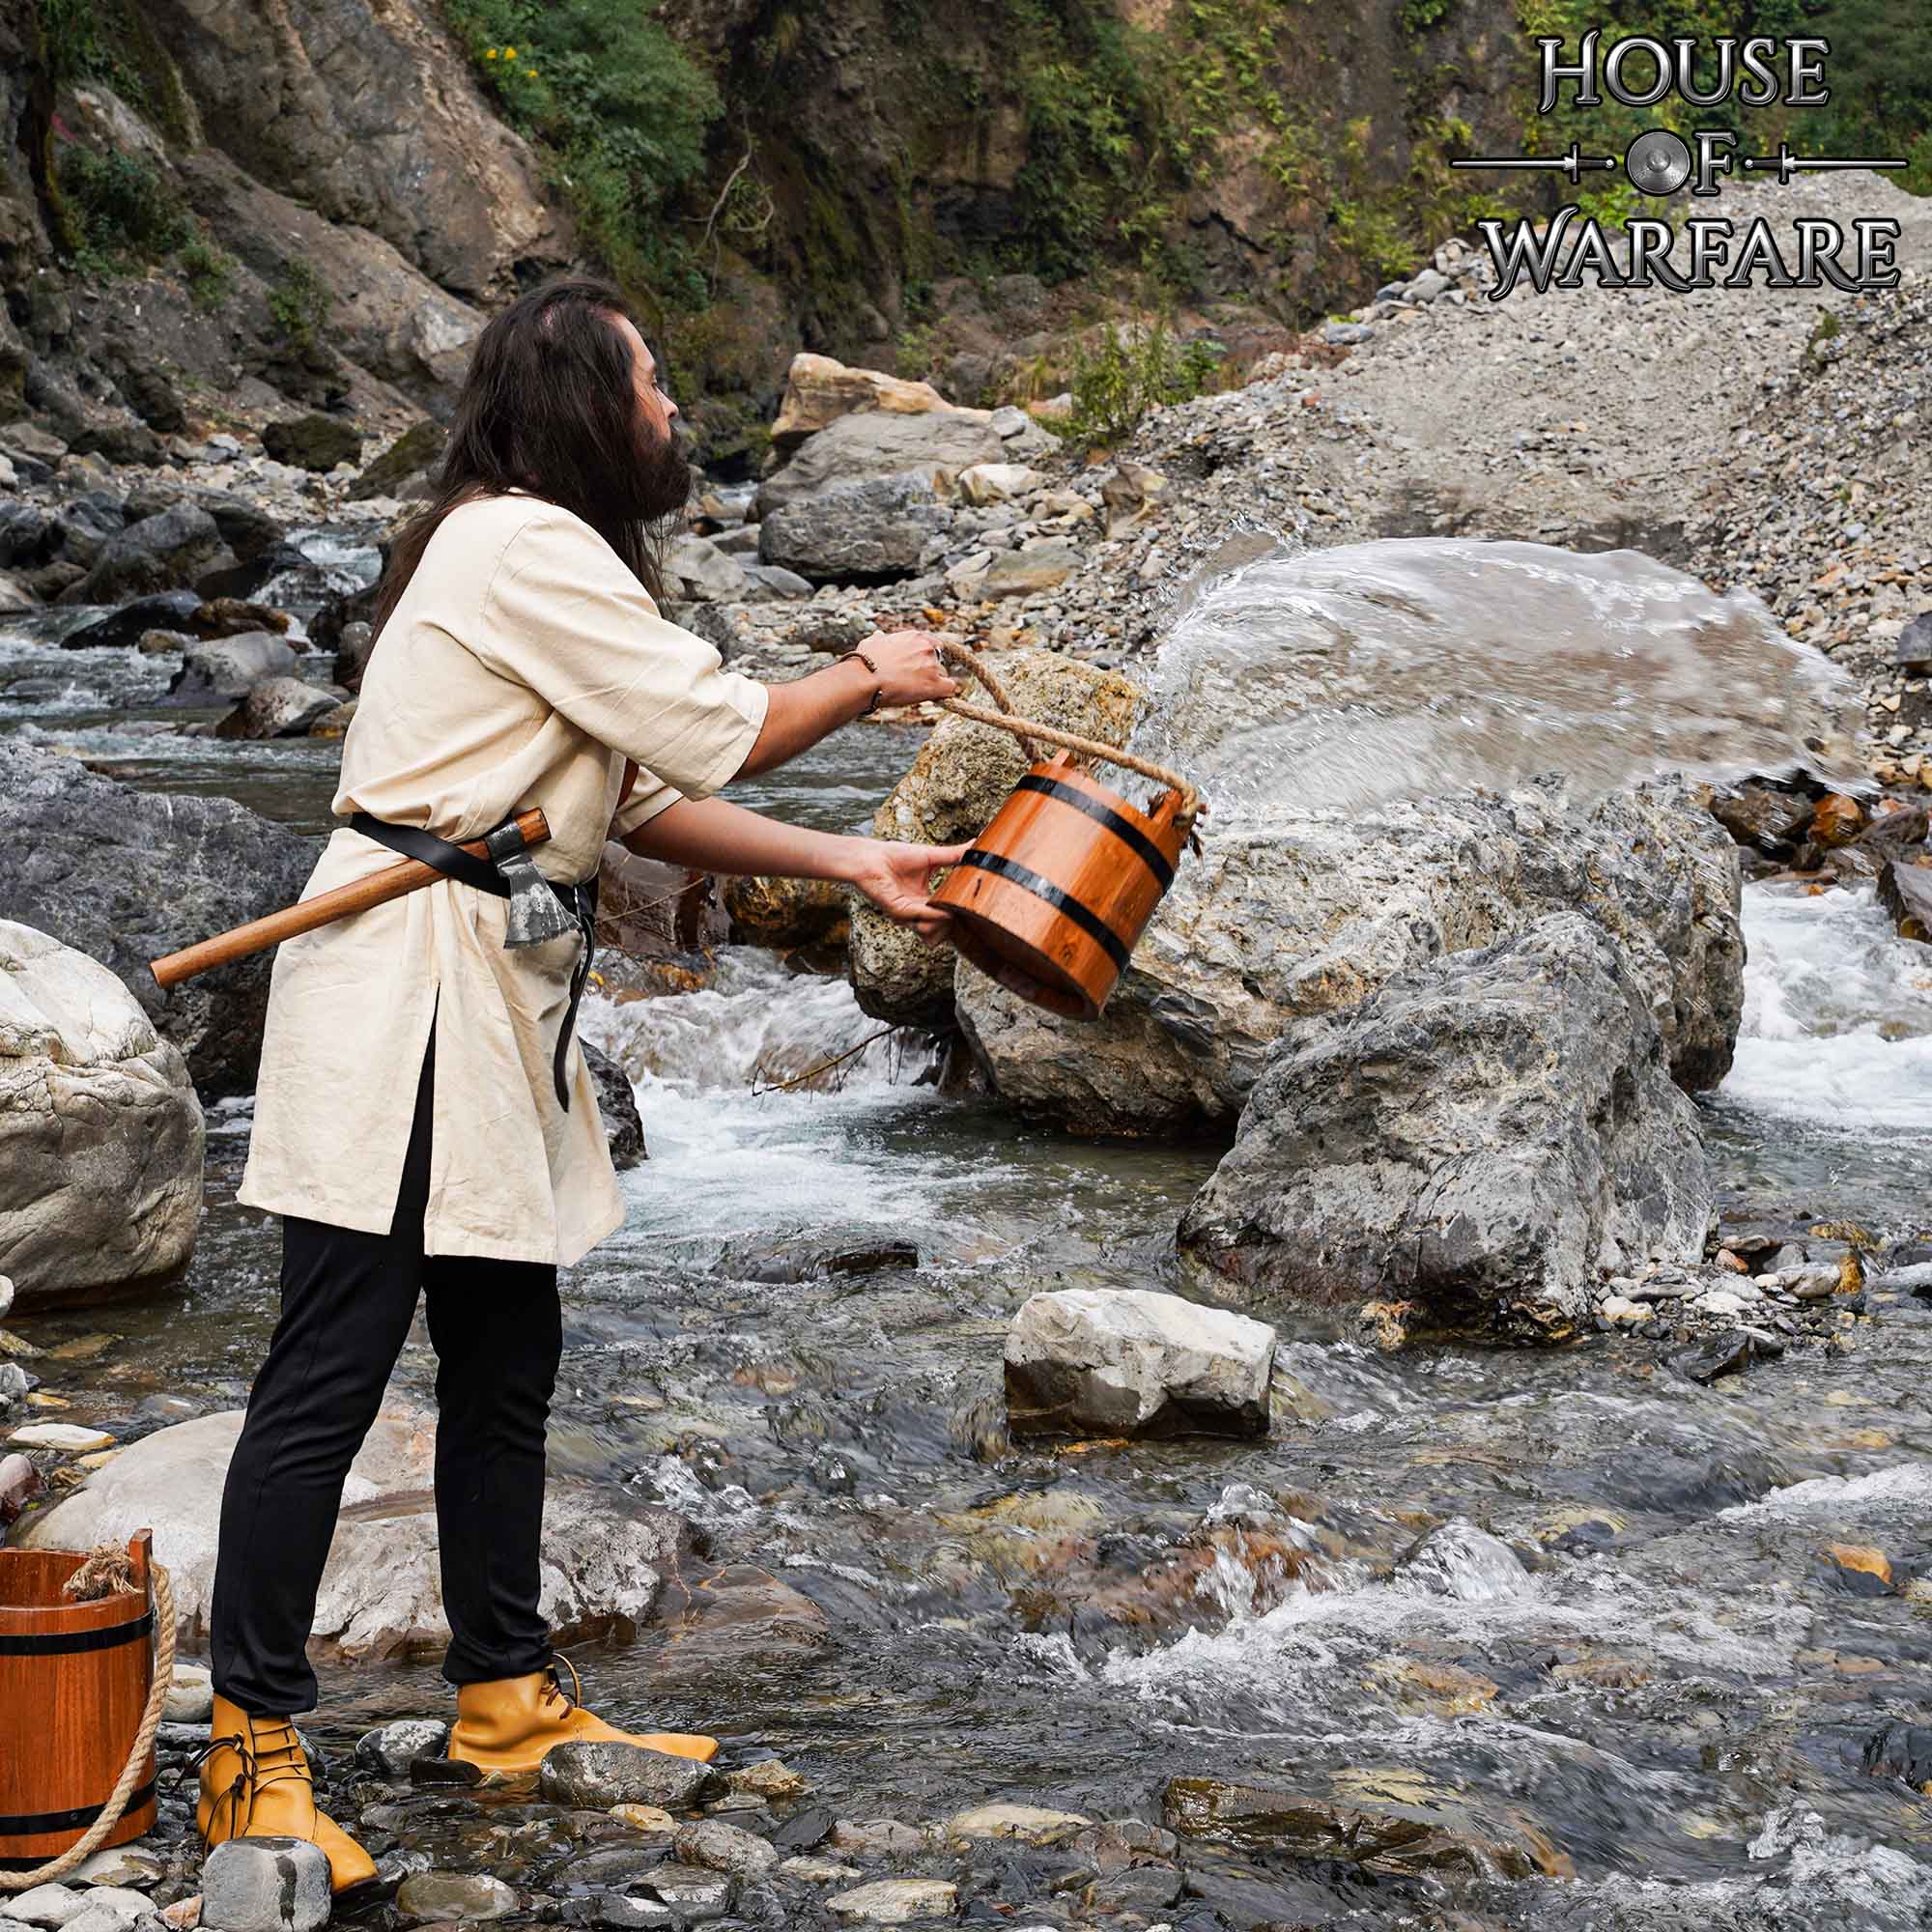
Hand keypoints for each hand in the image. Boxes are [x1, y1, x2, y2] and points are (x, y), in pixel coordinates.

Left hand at [846, 837, 968, 946]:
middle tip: (970, 912)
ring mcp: (908, 914)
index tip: (976, 904)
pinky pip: (920, 917)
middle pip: (942, 926)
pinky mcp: (898, 911)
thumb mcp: (932, 856)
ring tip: (956, 911)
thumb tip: (975, 845)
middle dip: (956, 921)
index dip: (960, 911)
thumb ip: (954, 855)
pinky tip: (944, 909)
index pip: (946, 913)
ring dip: (945, 922)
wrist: (871, 857)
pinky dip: (933, 914)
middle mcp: (917, 911)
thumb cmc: (895, 856)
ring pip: (933, 928)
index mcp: (925, 901)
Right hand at [851, 630, 961, 707]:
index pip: (931, 644)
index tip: (920, 664)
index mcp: (915, 637)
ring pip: (942, 675)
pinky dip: (944, 693)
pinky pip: (950, 688)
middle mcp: (927, 648)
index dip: (926, 656)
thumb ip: (882, 639)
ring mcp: (933, 666)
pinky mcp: (935, 685)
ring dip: (933, 683)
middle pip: (938, 660)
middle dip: (928, 670)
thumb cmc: (864, 661)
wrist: (865, 679)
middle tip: (914, 680)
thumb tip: (880, 635)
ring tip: (915, 691)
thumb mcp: (872, 642)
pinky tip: (934, 696)